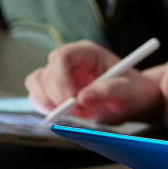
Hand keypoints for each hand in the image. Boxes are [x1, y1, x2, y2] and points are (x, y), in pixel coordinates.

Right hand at [24, 40, 164, 123]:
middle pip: (45, 72)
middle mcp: (69, 61)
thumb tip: (83, 99)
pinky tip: (64, 116)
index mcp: (86, 52)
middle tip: (72, 112)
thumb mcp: (126, 91)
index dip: (61, 79)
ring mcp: (59, 75)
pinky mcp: (54, 90)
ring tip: (71, 114)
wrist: (130, 101)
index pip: (61, 57)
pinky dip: (45, 108)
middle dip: (54, 95)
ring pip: (36, 83)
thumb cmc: (131, 91)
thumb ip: (107, 91)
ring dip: (47, 102)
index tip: (71, 101)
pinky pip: (38, 97)